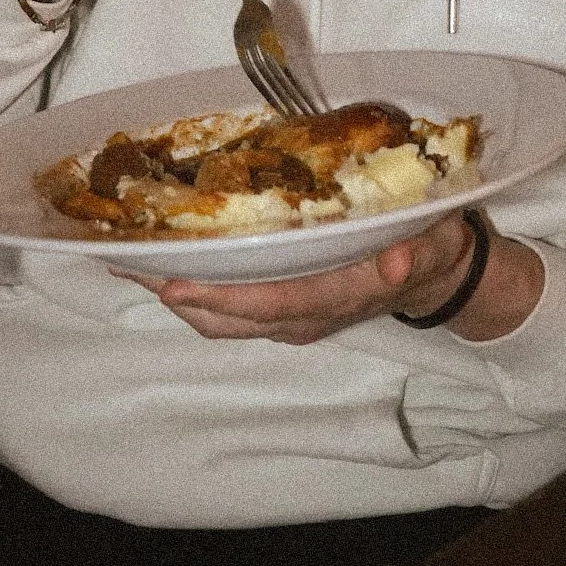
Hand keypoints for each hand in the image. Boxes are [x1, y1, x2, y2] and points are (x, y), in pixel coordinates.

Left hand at [127, 215, 545, 344]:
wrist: (436, 275)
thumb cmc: (429, 248)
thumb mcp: (433, 243)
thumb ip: (415, 254)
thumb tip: (394, 264)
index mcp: (339, 296)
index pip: (273, 303)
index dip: (222, 298)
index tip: (175, 286)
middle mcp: (308, 318)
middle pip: (232, 319)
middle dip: (180, 297)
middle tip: (129, 265)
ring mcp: (294, 321)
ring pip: (224, 322)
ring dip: (180, 299)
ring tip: (136, 265)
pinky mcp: (286, 314)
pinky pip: (232, 315)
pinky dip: (197, 297)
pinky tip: (172, 270)